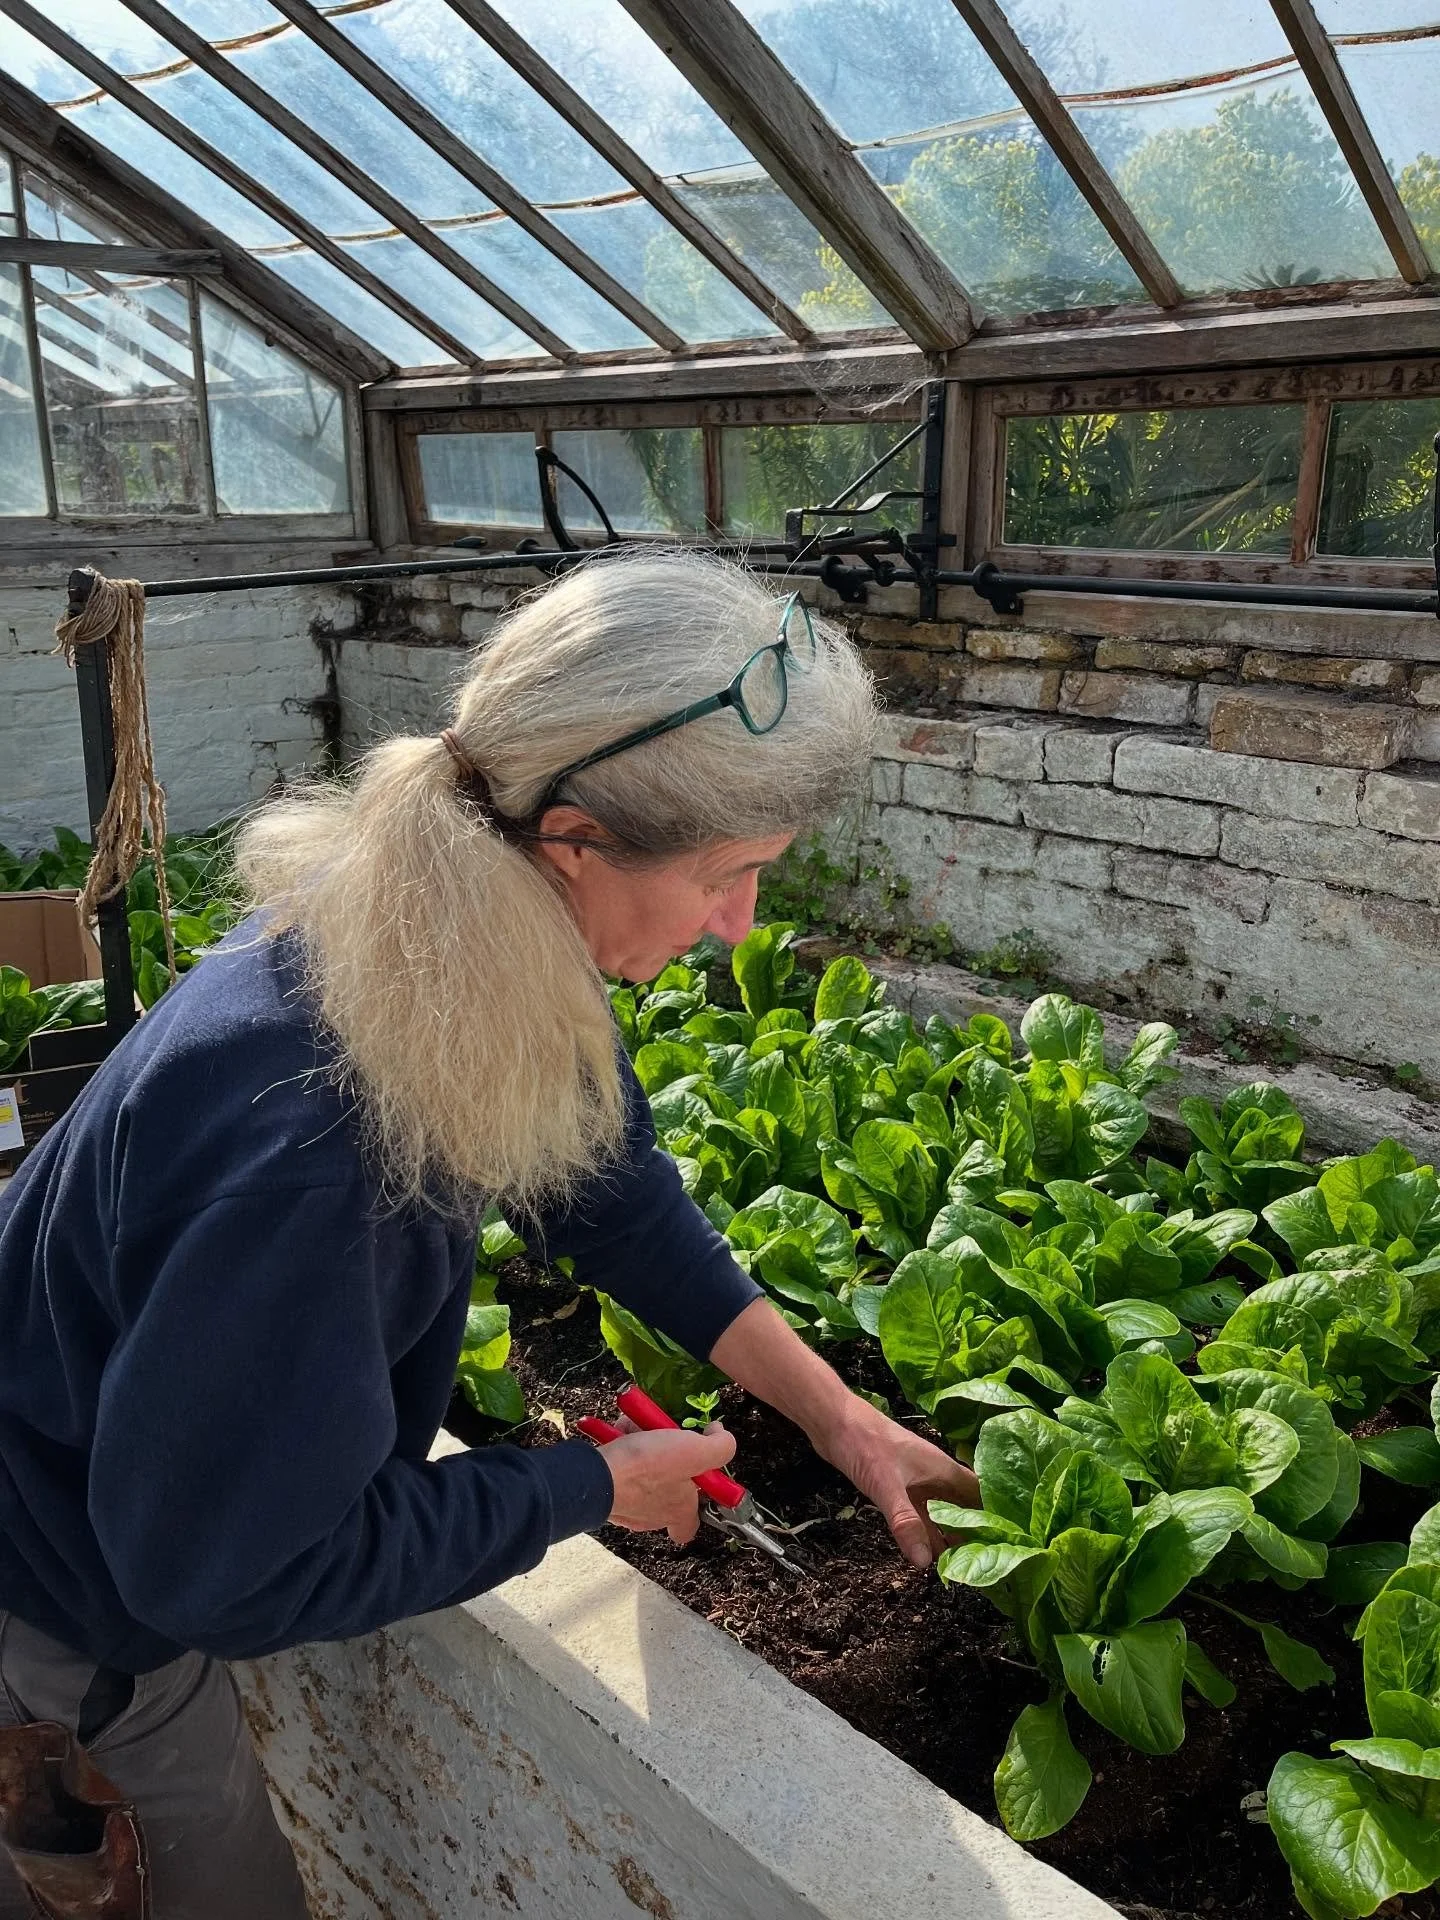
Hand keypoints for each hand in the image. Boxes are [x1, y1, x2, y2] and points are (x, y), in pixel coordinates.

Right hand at [598, 1424, 736, 1545]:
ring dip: (643, 1444)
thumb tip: (720, 1435)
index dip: (698, 1504)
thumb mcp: (695, 1452)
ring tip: (640, 1427)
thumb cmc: (645, 1469)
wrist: (596, 1473)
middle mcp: (652, 1514)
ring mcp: (627, 1503)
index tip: (700, 1478)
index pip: (690, 1526)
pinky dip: (621, 1444)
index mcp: (678, 1512)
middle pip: (667, 1487)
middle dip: (668, 1457)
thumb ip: (719, 1447)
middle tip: (667, 1438)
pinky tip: (621, 1430)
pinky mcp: (606, 1489)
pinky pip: (620, 1464)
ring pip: (642, 1471)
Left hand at [814, 1399, 977, 1570]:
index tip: (1006, 1543)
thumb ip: (905, 1522)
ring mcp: (915, 1481)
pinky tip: (925, 1550)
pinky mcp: (897, 1486)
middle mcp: (933, 1475)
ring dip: (946, 1535)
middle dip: (971, 1533)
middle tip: (982, 1565)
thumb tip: (925, 1562)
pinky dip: (924, 1530)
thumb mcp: (886, 1485)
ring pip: (939, 1512)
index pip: (979, 1493)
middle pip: (961, 1506)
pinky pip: (918, 1513)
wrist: (833, 1421)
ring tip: (957, 1566)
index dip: (994, 1516)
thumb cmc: (864, 1442)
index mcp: (941, 1467)